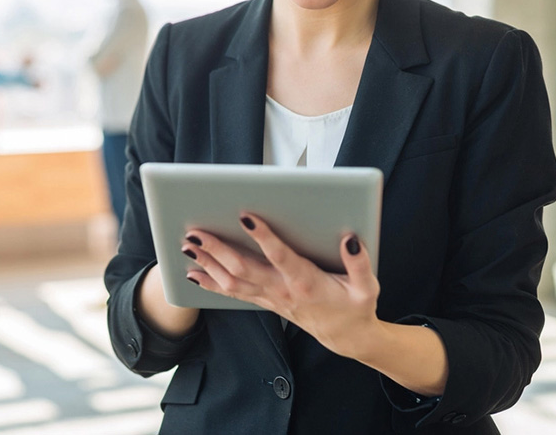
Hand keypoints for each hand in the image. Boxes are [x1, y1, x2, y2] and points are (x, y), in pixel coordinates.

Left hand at [181, 214, 380, 356]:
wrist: (347, 337)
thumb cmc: (356, 307)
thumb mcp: (367, 287)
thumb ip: (359, 262)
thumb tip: (350, 239)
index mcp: (305, 281)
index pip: (280, 256)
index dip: (263, 236)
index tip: (246, 216)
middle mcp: (282, 290)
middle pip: (243, 269)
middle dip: (217, 249)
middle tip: (196, 231)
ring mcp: (271, 297)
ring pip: (232, 282)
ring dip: (208, 264)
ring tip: (188, 245)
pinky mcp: (266, 301)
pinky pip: (233, 293)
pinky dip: (211, 283)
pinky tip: (194, 273)